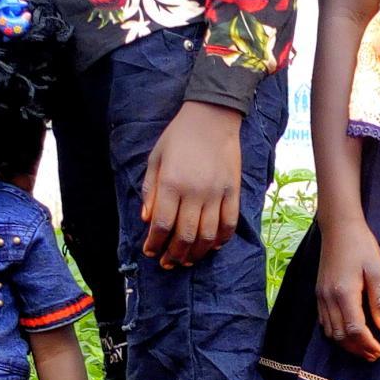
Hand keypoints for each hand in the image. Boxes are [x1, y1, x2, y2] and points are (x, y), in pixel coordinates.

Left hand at [141, 100, 243, 268]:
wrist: (212, 117)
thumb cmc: (178, 136)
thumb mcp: (156, 159)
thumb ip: (150, 190)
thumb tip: (147, 219)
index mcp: (172, 183)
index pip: (163, 224)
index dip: (155, 243)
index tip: (150, 251)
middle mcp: (195, 192)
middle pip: (185, 236)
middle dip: (174, 255)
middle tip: (167, 263)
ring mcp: (216, 193)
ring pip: (208, 235)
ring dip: (197, 253)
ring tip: (187, 260)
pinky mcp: (233, 191)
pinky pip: (229, 223)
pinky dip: (222, 239)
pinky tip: (213, 246)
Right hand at [316, 214, 379, 360]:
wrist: (338, 227)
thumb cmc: (361, 246)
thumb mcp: (377, 270)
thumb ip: (379, 300)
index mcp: (345, 293)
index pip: (355, 329)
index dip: (367, 344)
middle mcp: (329, 298)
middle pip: (341, 335)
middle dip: (357, 348)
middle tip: (374, 354)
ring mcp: (321, 296)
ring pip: (330, 331)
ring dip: (347, 344)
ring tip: (363, 348)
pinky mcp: (318, 293)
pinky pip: (324, 322)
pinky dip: (336, 332)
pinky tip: (348, 333)